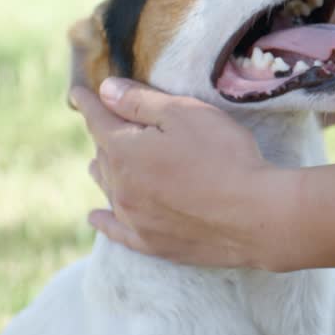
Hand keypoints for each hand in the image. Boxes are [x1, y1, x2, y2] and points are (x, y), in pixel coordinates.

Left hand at [70, 78, 301, 270]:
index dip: (89, 103)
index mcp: (125, 151)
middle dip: (103, 136)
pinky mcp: (153, 244)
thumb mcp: (185, 114)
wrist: (256, 216)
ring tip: (97, 163)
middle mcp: (121, 187)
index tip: (78, 93)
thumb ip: (140, 101)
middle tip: (106, 122)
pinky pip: (116, 231)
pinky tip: (95, 217)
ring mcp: (135, 219)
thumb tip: (105, 90)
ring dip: (102, 172)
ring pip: (108, 189)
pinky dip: (103, 221)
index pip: (98, 120)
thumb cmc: (225, 157)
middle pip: (104, 155)